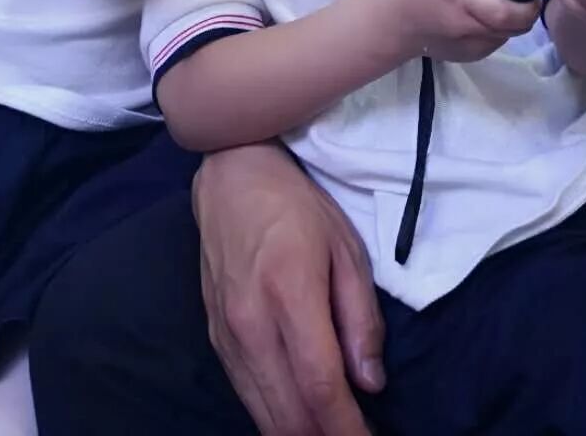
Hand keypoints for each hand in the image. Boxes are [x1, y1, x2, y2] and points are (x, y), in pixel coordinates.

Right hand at [193, 144, 382, 435]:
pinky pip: (246, 395)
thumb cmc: (296, 205)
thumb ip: (361, 317)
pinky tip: (300, 416)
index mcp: (290, 293)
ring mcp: (227, 335)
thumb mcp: (346, 248)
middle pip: (289, 414)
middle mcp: (251, 323)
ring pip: (263, 414)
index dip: (347, 428)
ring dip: (300, 433)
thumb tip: (370, 382)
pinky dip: (275, 416)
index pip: (320, 385)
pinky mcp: (215, 338)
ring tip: (333, 431)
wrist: (230, 176)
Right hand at [394, 0, 539, 61]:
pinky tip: (480, 14)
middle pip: (518, 25)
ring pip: (511, 33)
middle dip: (524, 7)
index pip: (510, 11)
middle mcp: (472, 28)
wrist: (394, 21)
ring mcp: (474, 47)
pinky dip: (498, 27)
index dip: (527, 1)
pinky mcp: (472, 56)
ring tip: (491, 0)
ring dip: (511, 17)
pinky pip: (498, 40)